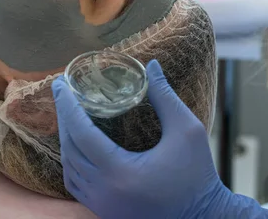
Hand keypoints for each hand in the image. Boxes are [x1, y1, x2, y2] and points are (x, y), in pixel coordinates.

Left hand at [51, 60, 228, 218]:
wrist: (206, 218)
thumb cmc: (198, 175)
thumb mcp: (187, 130)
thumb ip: (165, 96)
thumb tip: (151, 65)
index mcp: (120, 172)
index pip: (81, 133)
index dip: (68, 106)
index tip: (61, 84)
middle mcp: (105, 192)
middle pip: (70, 149)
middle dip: (63, 118)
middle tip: (62, 93)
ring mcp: (103, 207)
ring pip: (69, 169)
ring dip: (66, 140)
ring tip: (69, 114)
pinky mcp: (106, 213)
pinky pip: (76, 186)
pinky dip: (72, 163)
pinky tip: (77, 145)